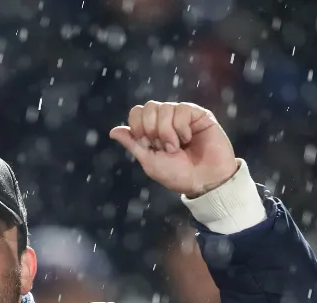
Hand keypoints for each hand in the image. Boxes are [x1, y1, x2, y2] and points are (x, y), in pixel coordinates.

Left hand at [110, 101, 237, 196]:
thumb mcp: (149, 161)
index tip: (147, 145)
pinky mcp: (199, 114)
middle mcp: (166, 120)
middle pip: (148, 107)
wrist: (203, 181)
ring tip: (177, 147)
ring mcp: (182, 116)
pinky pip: (182, 109)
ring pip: (165, 108)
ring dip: (167, 133)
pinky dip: (182, 128)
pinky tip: (189, 139)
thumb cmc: (178, 175)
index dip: (138, 127)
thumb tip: (112, 131)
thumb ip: (133, 144)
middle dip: (152, 130)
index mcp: (152, 130)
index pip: (136, 112)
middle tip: (163, 147)